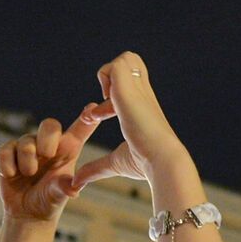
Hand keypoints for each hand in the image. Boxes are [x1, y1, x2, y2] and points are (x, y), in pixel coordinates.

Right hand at [0, 104, 104, 221]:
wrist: (28, 213)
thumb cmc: (50, 200)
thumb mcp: (59, 195)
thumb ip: (64, 187)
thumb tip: (73, 190)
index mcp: (68, 150)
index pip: (80, 130)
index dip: (86, 118)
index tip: (93, 107)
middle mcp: (49, 145)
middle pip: (49, 124)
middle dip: (47, 137)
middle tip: (47, 155)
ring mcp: (28, 148)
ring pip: (26, 141)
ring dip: (27, 160)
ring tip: (29, 174)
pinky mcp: (9, 154)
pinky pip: (6, 150)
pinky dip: (8, 164)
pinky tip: (12, 175)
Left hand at [69, 53, 187, 191]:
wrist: (162, 159)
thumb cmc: (145, 163)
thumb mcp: (116, 162)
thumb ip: (97, 168)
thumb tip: (78, 181)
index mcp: (143, 107)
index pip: (129, 86)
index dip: (109, 99)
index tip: (98, 118)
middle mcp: (143, 93)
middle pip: (131, 62)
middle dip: (113, 76)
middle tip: (107, 101)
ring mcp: (138, 88)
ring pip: (125, 59)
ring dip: (109, 75)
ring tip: (107, 99)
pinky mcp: (129, 87)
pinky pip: (116, 65)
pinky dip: (106, 78)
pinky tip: (107, 102)